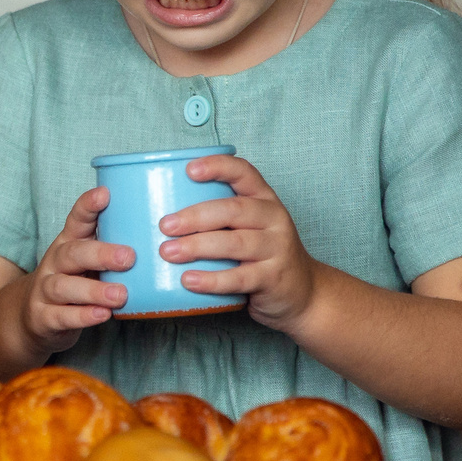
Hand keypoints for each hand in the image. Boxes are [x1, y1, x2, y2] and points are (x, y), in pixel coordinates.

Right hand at [16, 185, 135, 354]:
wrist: (33, 318)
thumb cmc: (73, 283)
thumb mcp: (87, 262)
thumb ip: (112, 249)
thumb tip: (164, 236)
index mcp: (68, 244)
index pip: (75, 220)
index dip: (88, 207)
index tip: (105, 194)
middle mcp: (54, 263)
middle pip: (72, 253)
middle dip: (100, 254)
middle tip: (129, 257)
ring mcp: (45, 291)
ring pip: (63, 286)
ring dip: (93, 290)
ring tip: (120, 295)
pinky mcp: (43, 317)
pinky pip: (61, 316)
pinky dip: (82, 316)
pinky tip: (103, 315)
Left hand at [155, 154, 320, 330]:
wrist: (302, 293)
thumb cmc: (263, 255)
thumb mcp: (249, 227)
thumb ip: (218, 218)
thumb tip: (159, 215)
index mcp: (264, 199)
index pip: (244, 172)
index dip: (217, 167)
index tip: (188, 170)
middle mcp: (274, 219)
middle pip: (233, 210)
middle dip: (195, 216)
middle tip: (164, 225)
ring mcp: (276, 249)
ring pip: (234, 243)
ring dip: (197, 247)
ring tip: (168, 252)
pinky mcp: (273, 278)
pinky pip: (240, 277)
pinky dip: (212, 279)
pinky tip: (188, 280)